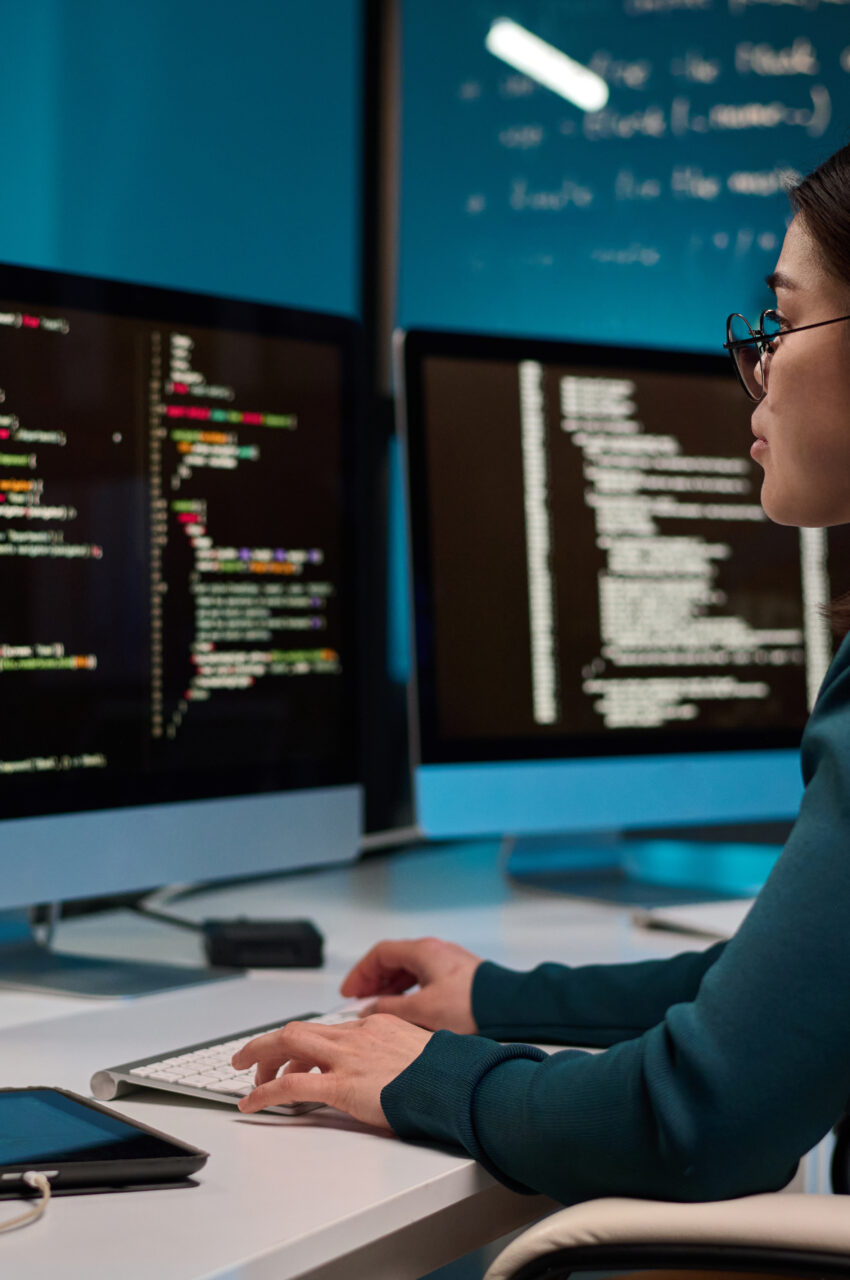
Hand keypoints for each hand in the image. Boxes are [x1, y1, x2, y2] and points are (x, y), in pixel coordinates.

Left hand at [232, 1014, 431, 1125]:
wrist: (455, 1084)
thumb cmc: (446, 1075)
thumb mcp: (418, 1053)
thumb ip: (394, 1056)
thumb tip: (389, 1071)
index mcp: (374, 1026)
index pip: (326, 1030)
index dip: (302, 1046)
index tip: (293, 1058)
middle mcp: (356, 1036)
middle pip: (297, 1030)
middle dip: (268, 1045)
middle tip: (252, 1061)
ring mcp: (347, 1058)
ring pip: (287, 1044)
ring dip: (261, 1060)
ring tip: (249, 1081)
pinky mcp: (342, 1085)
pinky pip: (290, 1085)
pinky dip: (264, 1093)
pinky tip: (251, 1103)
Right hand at [340, 936, 480, 1033]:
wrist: (510, 1008)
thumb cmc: (470, 1006)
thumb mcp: (422, 1010)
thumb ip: (391, 1009)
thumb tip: (370, 1009)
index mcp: (423, 951)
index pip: (380, 953)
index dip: (361, 972)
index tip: (350, 992)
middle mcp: (435, 951)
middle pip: (394, 959)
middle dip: (374, 980)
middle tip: (360, 1001)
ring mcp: (448, 962)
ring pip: (410, 969)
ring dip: (391, 987)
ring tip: (380, 1008)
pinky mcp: (459, 976)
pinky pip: (425, 978)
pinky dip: (409, 990)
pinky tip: (407, 1008)